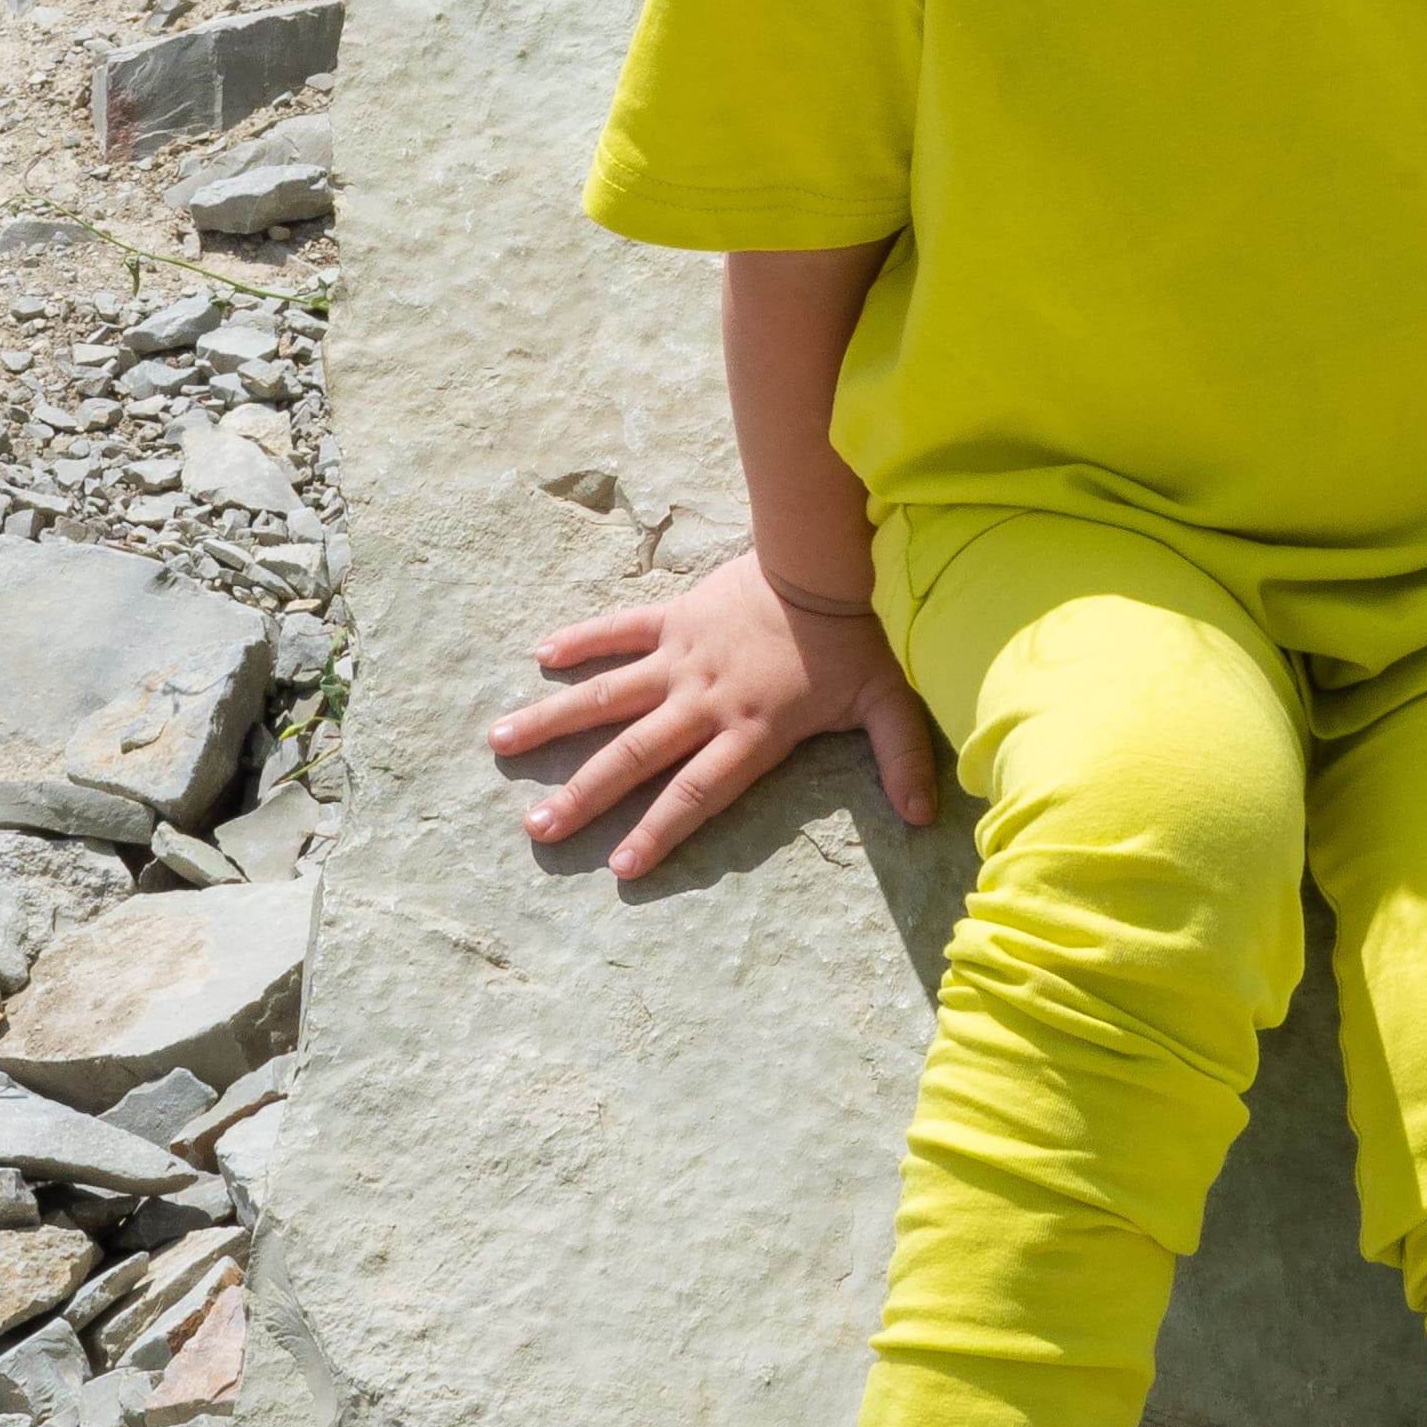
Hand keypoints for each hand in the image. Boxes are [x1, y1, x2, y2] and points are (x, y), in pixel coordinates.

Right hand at [488, 550, 942, 882]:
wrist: (832, 558)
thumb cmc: (861, 636)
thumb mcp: (888, 702)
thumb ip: (902, 761)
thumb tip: (927, 818)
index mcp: (750, 731)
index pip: (698, 795)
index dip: (660, 832)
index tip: (619, 867)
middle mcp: (705, 701)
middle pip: (635, 756)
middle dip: (585, 796)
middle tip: (536, 828)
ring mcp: (682, 657)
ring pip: (607, 696)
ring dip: (554, 722)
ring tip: (499, 744)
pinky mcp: (676, 616)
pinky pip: (620, 629)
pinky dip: (583, 640)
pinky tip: (540, 655)